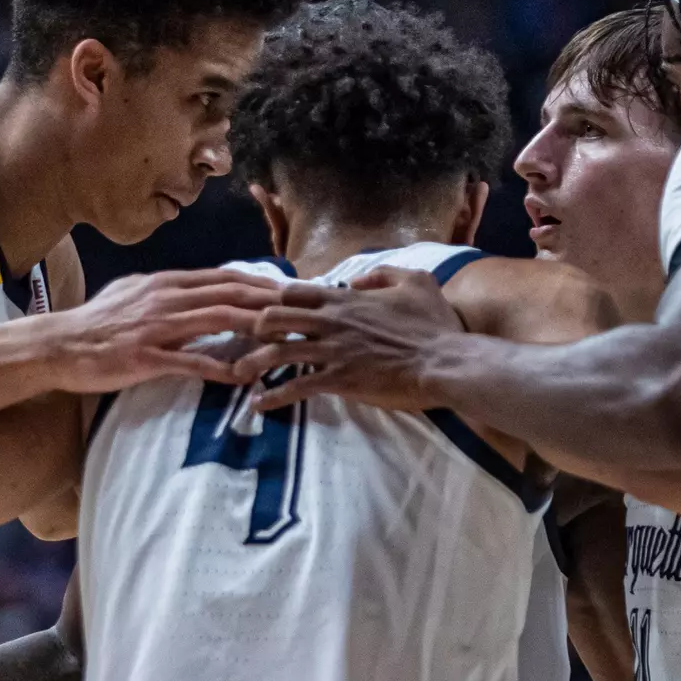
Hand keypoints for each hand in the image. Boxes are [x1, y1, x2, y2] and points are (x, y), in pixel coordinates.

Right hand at [51, 269, 284, 392]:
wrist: (59, 345)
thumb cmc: (97, 321)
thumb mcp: (134, 293)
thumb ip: (167, 291)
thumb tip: (195, 290)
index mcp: (167, 283)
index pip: (225, 278)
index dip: (260, 284)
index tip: (289, 292)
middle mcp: (167, 298)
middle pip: (230, 294)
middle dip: (270, 301)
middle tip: (302, 312)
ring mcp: (157, 326)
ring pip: (218, 320)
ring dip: (255, 328)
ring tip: (285, 338)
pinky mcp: (147, 356)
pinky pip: (192, 361)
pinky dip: (221, 367)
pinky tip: (245, 377)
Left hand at [231, 266, 466, 411]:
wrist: (444, 362)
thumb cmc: (434, 325)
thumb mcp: (417, 282)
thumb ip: (385, 275)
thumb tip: (359, 279)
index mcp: (346, 299)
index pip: (295, 291)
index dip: (275, 299)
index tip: (263, 311)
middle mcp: (331, 321)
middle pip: (273, 317)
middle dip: (252, 328)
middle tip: (242, 342)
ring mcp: (332, 351)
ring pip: (276, 352)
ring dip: (252, 363)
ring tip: (235, 375)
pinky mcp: (338, 379)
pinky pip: (295, 387)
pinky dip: (273, 397)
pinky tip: (258, 405)